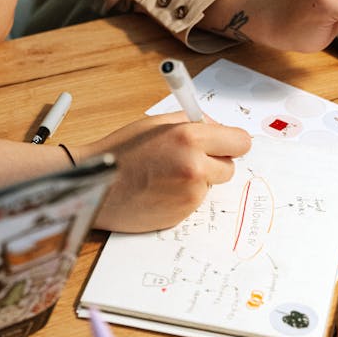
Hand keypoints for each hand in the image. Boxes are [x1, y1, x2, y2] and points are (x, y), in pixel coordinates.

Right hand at [73, 113, 251, 232]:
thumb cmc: (122, 152)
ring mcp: (190, 194)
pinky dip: (183, 196)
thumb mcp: (156, 124)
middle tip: (188, 159)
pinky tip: (160, 190)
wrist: (97, 185)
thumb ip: (191, 122)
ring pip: (211, 185)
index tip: (225, 144)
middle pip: (230, 167)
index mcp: (190, 137)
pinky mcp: (183, 214)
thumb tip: (217, 128)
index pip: (240, 142)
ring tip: (166, 175)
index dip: (232, 143)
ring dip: (198, 180)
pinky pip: (195, 202)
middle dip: (215, 162)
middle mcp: (195, 167)